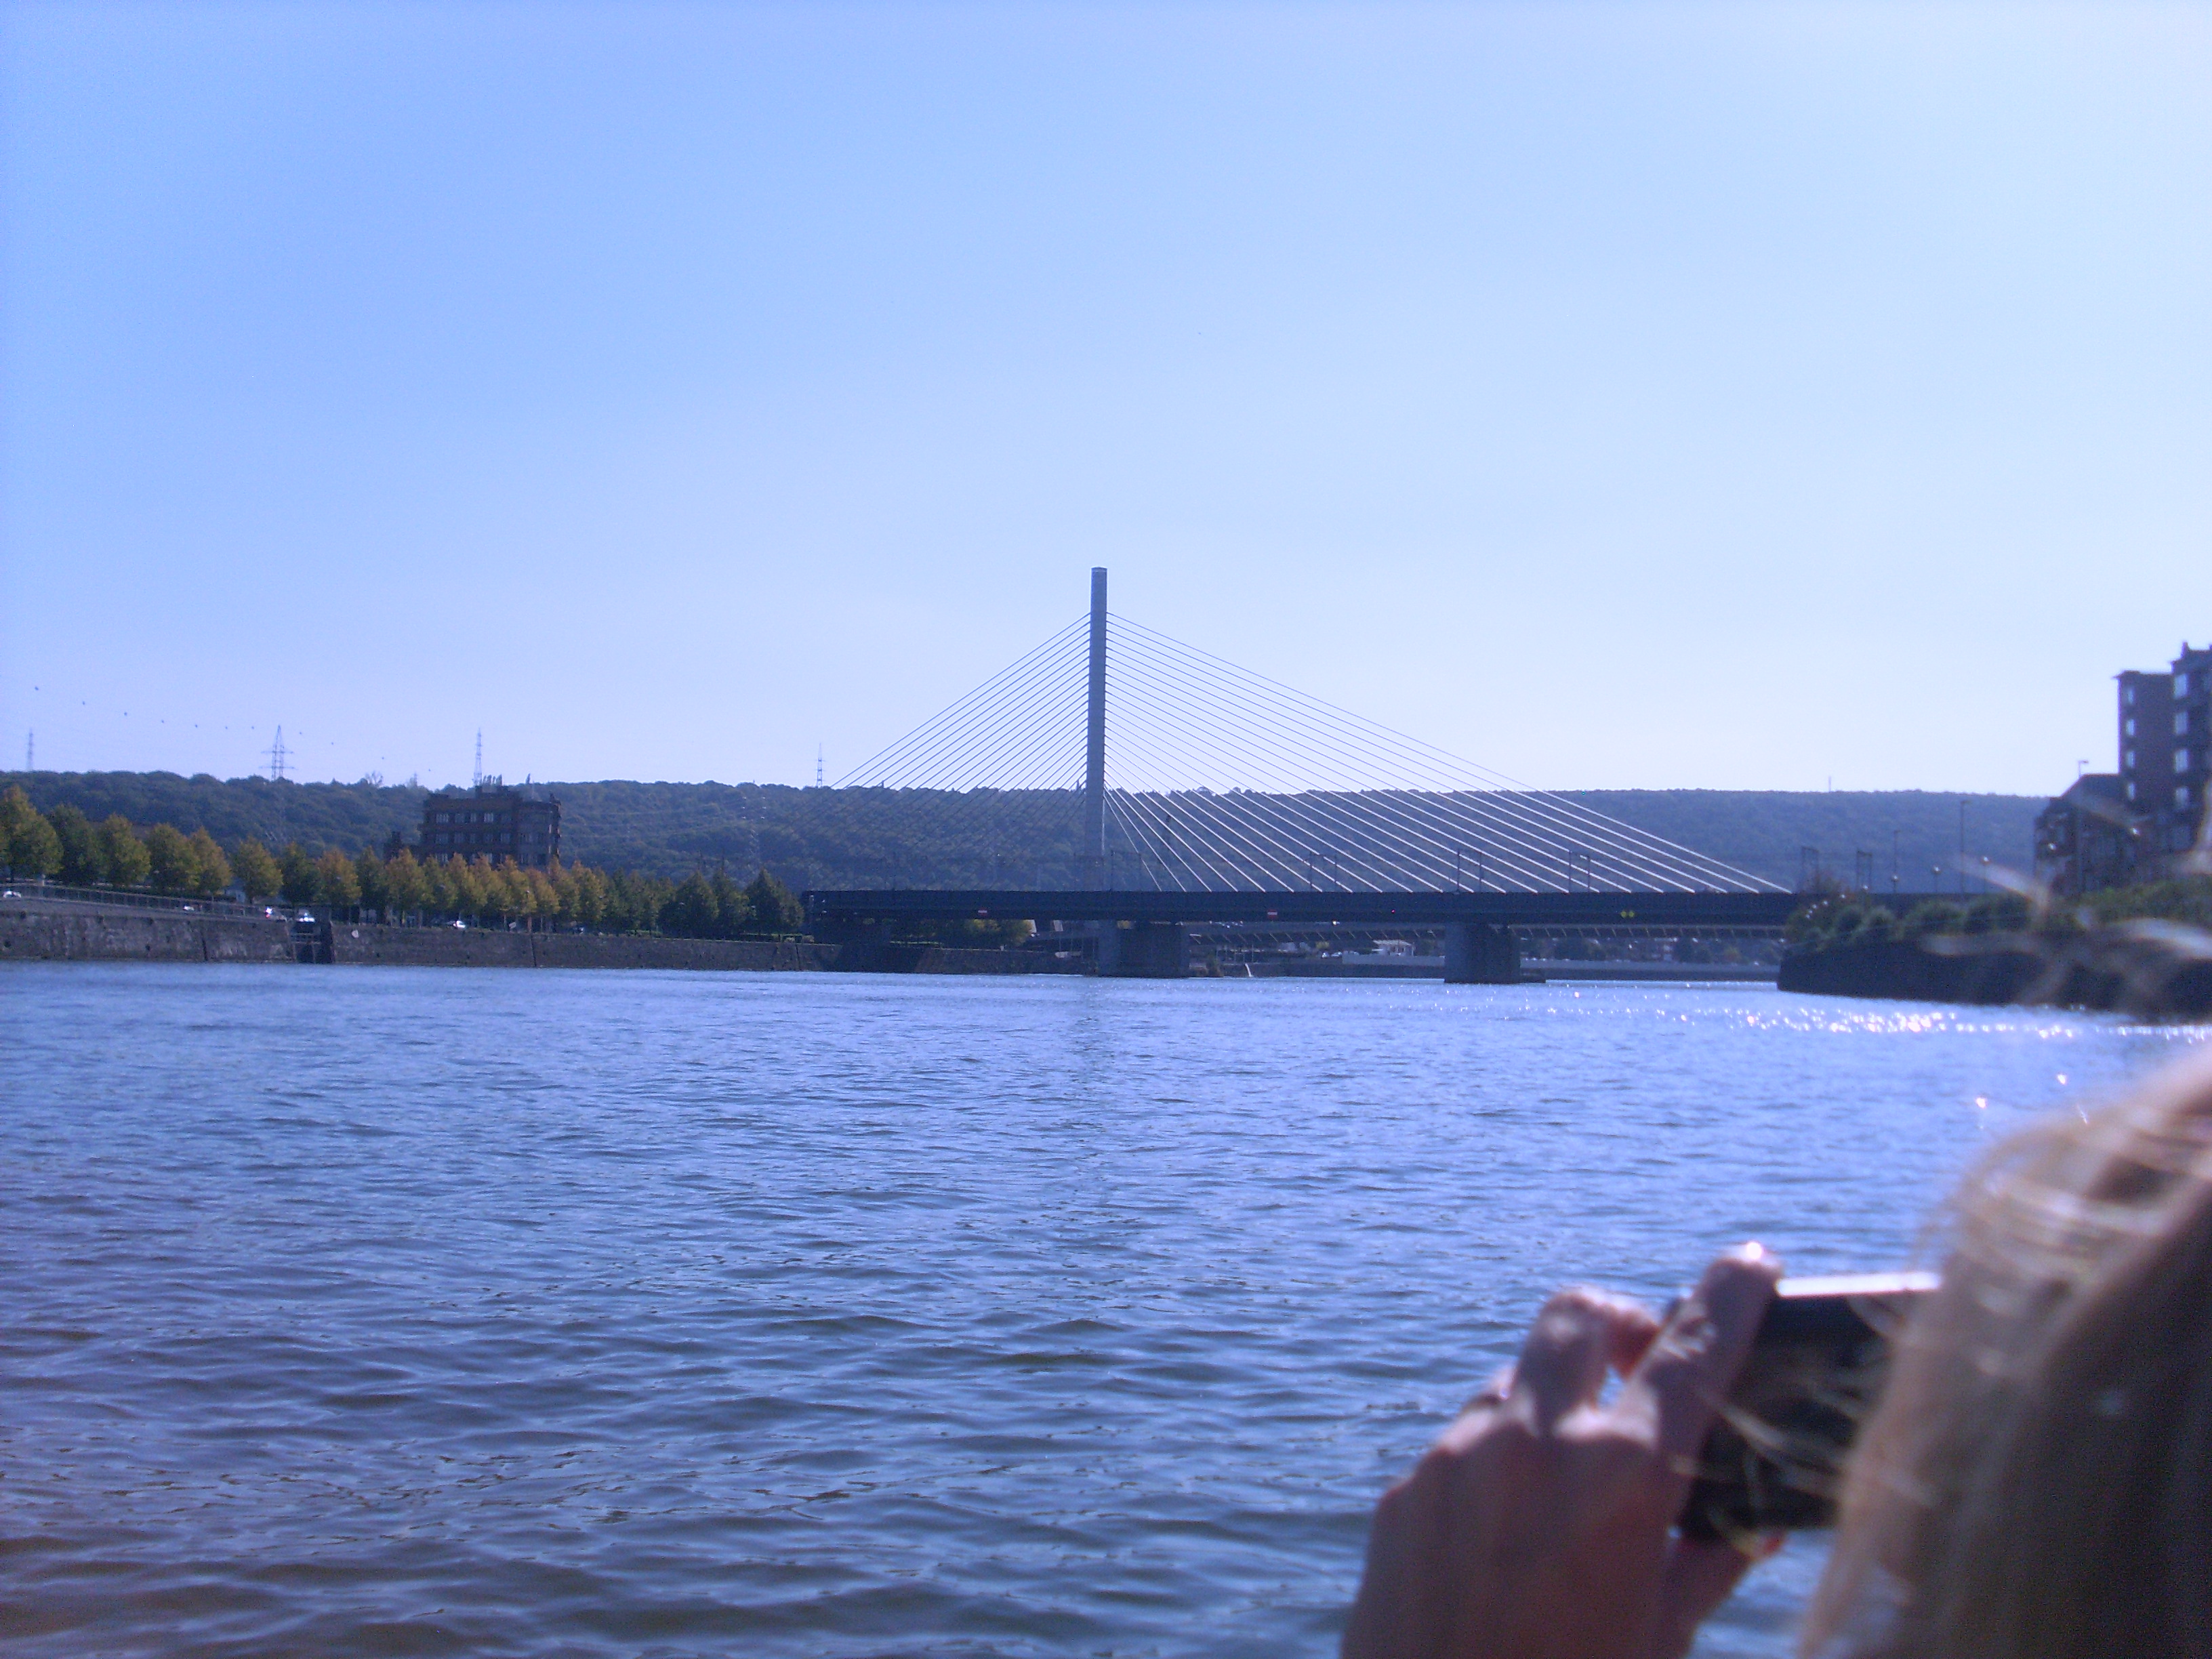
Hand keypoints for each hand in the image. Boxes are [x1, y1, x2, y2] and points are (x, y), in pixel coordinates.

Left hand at [1342, 1244, 1781, 1658]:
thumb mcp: (1659, 1640)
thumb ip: (1704, 1567)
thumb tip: (1746, 1525)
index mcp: (1620, 1480)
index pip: (1693, 1353)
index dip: (1730, 1296)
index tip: (1751, 1260)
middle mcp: (1532, 1446)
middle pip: (1577, 1316)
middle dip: (1619, 1325)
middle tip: (1644, 1371)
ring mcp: (1457, 1460)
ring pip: (1514, 1381)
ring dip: (1554, 1403)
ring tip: (1576, 1483)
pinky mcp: (1405, 1491)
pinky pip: (1462, 1444)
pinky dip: (1499, 1462)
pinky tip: (1511, 1536)